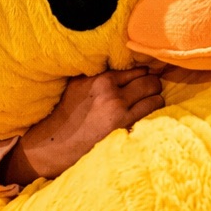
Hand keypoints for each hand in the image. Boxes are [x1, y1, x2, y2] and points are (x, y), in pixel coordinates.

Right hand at [2, 68, 164, 185]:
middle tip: (152, 89)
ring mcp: (118, 110)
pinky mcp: (123, 127)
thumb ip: (99, 74)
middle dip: (153, 84)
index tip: (146, 76)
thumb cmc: (67, 113)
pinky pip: (151, 112)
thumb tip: (122, 65)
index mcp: (100, 79)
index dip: (144, 72)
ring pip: (154, 95)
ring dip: (156, 97)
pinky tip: (148, 114)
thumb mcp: (78, 85)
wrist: (54, 144)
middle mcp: (110, 92)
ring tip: (151, 101)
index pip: (136, 68)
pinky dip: (154, 111)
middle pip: (149, 79)